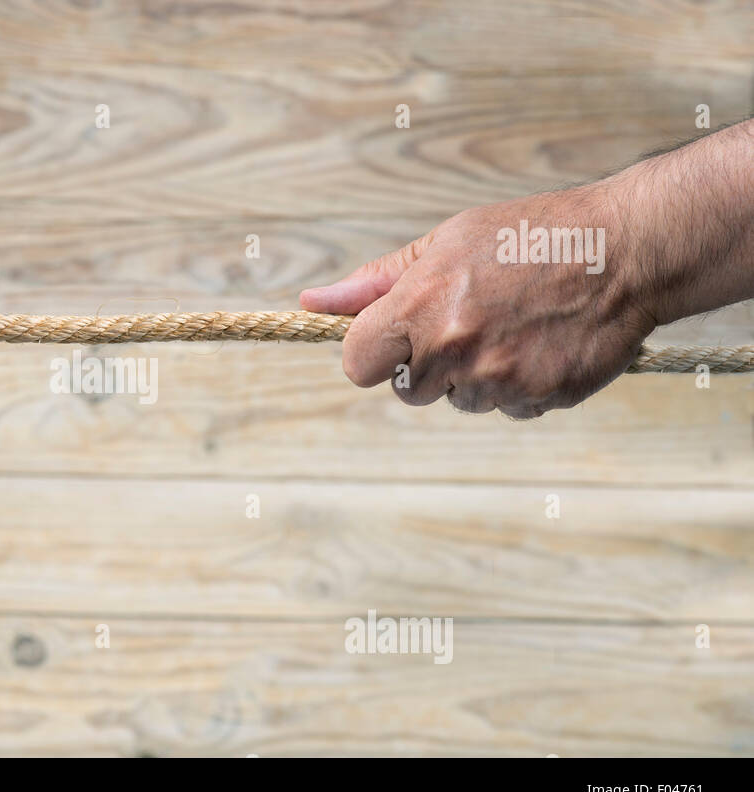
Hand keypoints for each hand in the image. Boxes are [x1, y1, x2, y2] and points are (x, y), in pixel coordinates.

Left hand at [300, 184, 654, 418]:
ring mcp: (498, 379)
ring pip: (460, 402)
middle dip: (428, 364)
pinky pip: (509, 409)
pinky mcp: (540, 399)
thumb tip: (313, 301)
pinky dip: (520, 386)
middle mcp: (453, 349)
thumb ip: (376, 281)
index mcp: (419, 307)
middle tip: (471, 320)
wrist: (625, 250)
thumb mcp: (446, 243)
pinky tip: (542, 344)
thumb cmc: (527, 236)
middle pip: (407, 389)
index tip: (396, 338)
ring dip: (476, 376)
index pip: (357, 363)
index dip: (373, 352)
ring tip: (513, 326)